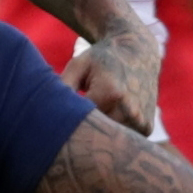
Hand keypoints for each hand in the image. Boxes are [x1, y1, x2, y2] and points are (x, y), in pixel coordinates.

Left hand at [66, 21, 164, 136]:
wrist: (138, 52)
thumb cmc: (102, 58)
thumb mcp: (78, 66)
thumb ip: (62, 88)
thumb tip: (45, 115)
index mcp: (110, 94)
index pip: (81, 121)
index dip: (68, 122)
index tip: (62, 117)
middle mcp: (129, 110)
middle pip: (97, 134)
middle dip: (85, 130)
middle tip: (75, 123)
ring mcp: (140, 120)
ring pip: (110, 140)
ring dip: (101, 134)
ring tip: (95, 119)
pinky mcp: (147, 128)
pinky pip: (123, 139)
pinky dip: (115, 134)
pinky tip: (111, 118)